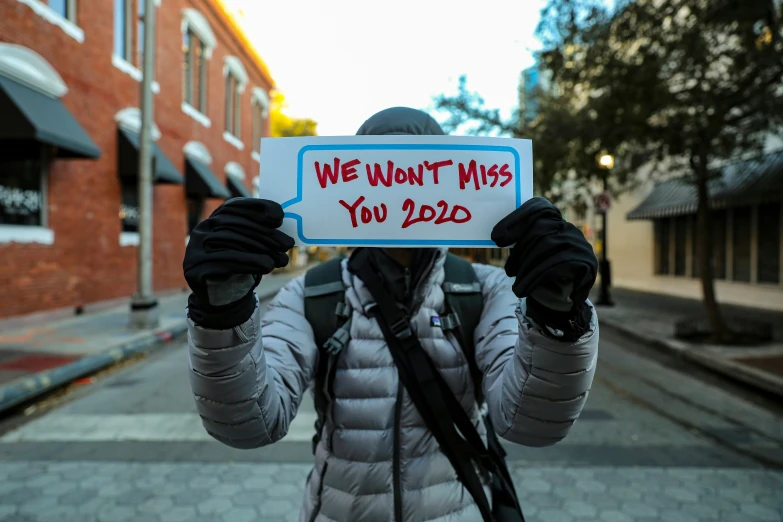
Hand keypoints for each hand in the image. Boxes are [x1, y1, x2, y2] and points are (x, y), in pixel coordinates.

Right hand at [183, 197, 293, 328]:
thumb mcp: (252, 246)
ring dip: (259, 249)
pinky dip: (249, 263)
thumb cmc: (240, 265)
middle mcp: (202, 229)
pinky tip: (267, 266)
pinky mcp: (194, 268)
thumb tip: (286, 230)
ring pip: (229, 242)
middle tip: (288, 244)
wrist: (221, 295)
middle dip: (265, 234)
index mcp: (215, 218)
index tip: (279, 217)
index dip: (256, 208)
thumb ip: (264, 234)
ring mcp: (194, 248)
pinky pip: (224, 262)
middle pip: (234, 225)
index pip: (235, 206)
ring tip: (281, 260)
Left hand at [491, 197, 596, 336]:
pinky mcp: (586, 261)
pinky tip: (525, 289)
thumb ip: (521, 242)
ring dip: (527, 268)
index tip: (496, 237)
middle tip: (509, 271)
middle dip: (520, 252)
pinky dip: (536, 277)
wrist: (566, 299)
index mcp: (556, 222)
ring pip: (547, 246)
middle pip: (540, 230)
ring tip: (517, 286)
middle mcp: (569, 229)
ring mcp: (579, 243)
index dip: (517, 218)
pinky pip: (557, 264)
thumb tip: (498, 236)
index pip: (540, 208)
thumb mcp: (530, 255)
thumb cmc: (543, 274)